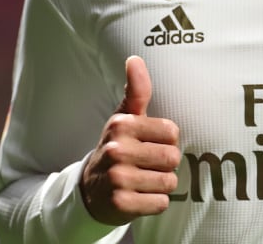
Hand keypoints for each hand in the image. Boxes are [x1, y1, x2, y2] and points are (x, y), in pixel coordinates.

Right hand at [80, 56, 180, 224]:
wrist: (89, 191)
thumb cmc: (117, 149)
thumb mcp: (123, 119)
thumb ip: (136, 90)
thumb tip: (135, 58)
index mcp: (121, 125)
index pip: (172, 131)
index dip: (166, 141)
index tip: (149, 144)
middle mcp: (117, 150)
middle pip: (173, 157)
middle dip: (166, 164)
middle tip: (147, 165)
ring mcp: (117, 178)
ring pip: (169, 182)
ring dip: (161, 185)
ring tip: (143, 181)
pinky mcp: (120, 204)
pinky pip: (161, 204)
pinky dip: (155, 203)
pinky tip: (139, 197)